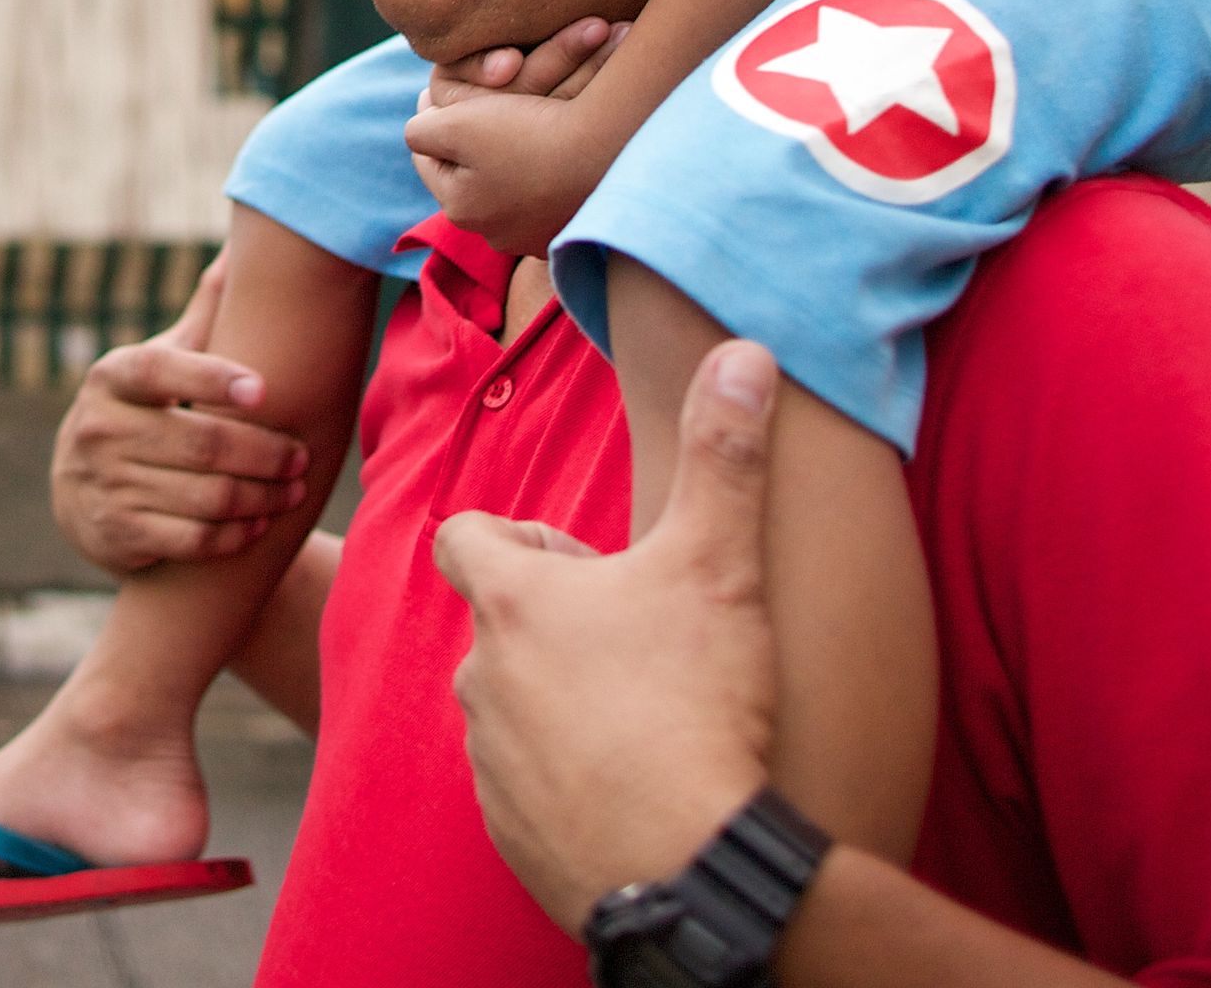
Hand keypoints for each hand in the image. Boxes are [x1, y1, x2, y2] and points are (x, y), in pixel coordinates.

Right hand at [50, 254, 311, 569]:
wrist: (82, 497)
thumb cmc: (142, 414)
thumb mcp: (156, 365)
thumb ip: (203, 316)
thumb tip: (245, 249)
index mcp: (112, 377)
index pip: (161, 369)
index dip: (212, 378)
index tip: (263, 389)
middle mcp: (99, 428)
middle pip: (201, 443)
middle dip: (266, 453)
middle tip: (304, 456)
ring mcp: (105, 484)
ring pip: (205, 495)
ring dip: (261, 496)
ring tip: (294, 489)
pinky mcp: (117, 534)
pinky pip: (193, 539)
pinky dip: (236, 534)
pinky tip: (261, 523)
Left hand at [405, 18, 630, 254]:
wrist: (612, 149)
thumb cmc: (528, 133)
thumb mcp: (456, 123)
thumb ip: (422, 131)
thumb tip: (418, 131)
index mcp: (462, 208)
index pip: (428, 160)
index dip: (432, 123)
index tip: (436, 94)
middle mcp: (497, 235)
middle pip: (469, 178)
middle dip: (469, 144)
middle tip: (476, 108)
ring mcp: (540, 237)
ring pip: (509, 190)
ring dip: (509, 162)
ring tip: (517, 126)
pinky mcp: (576, 230)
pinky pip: (548, 197)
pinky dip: (546, 175)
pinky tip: (554, 150)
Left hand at [433, 339, 784, 932]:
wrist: (686, 861)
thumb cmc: (694, 702)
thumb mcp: (718, 562)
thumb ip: (726, 455)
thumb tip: (746, 350)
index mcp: (512, 602)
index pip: (464, 536)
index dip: (519, 538)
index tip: (586, 561)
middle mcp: (478, 676)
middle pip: (498, 627)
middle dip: (557, 627)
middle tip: (640, 644)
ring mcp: (489, 760)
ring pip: (510, 710)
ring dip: (561, 706)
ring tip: (645, 722)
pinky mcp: (511, 834)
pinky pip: (528, 792)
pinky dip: (569, 784)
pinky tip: (636, 791)